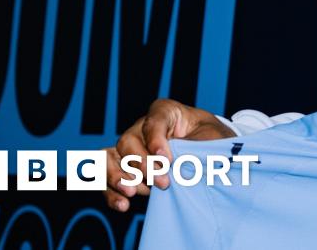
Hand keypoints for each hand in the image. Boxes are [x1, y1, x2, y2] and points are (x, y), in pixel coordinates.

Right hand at [103, 99, 234, 211]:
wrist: (211, 153)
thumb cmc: (211, 139)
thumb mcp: (211, 137)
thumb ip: (195, 146)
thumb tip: (179, 164)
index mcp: (165, 112)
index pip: (153, 122)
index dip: (156, 141)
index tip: (167, 160)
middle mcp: (142, 128)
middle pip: (128, 142)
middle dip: (144, 165)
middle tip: (163, 182)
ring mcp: (130, 148)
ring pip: (109, 158)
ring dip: (118, 177)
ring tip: (132, 192)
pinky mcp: (123, 168)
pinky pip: (106, 178)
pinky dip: (111, 192)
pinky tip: (123, 205)